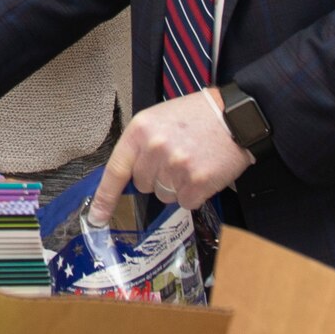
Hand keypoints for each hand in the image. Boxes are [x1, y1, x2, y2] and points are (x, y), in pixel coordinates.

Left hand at [89, 89, 251, 221]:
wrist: (237, 116)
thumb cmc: (196, 117)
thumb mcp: (159, 118)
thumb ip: (140, 144)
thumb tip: (125, 177)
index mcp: (140, 130)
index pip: (116, 170)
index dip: (104, 198)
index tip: (97, 217)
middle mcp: (155, 147)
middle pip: (143, 185)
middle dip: (157, 177)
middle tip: (176, 157)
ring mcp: (177, 166)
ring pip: (165, 195)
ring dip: (177, 185)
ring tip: (192, 162)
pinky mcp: (198, 181)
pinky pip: (186, 202)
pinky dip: (195, 193)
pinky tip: (204, 172)